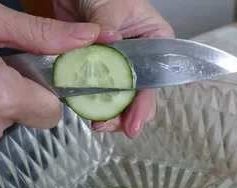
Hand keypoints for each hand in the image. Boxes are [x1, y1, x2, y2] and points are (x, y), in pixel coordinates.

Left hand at [54, 0, 174, 138]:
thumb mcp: (112, 4)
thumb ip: (108, 24)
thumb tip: (110, 40)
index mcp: (154, 43)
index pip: (152, 81)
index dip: (143, 105)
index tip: (133, 124)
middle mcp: (137, 59)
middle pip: (136, 97)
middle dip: (123, 116)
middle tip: (106, 126)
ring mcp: (115, 66)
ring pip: (116, 99)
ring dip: (106, 113)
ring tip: (96, 123)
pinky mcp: (93, 69)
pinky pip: (93, 92)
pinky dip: (88, 102)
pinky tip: (82, 109)